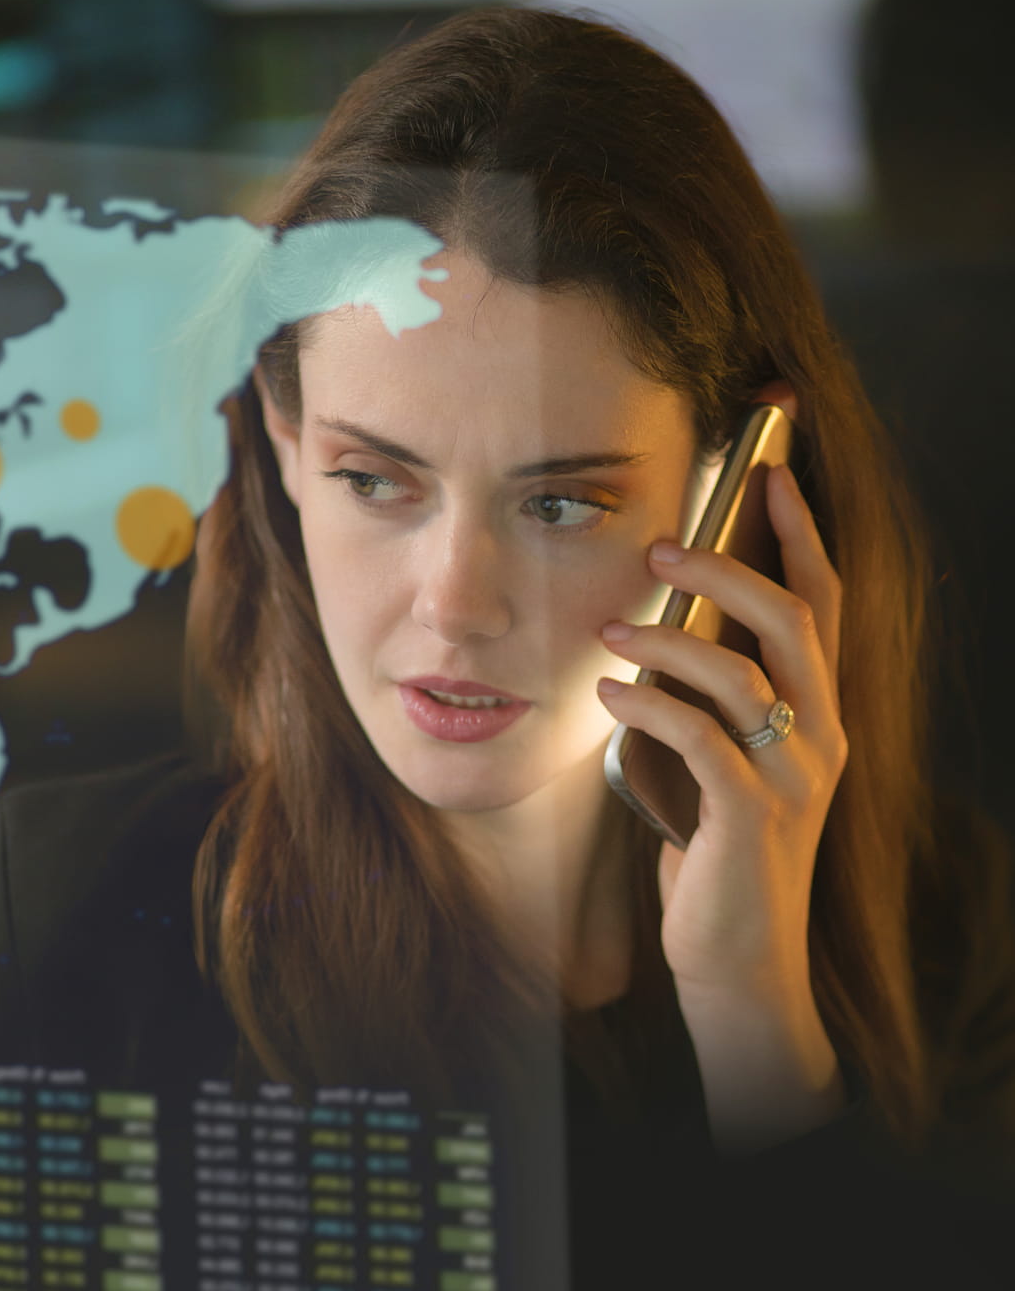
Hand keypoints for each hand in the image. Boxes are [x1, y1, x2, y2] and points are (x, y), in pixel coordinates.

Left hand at [594, 463, 849, 1152]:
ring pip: (745, 675)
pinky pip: (702, 740)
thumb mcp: (714, 758)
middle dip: (729, 569)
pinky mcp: (751, 818)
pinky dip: (648, 705)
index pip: (822, 604)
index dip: (801, 534)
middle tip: (661, 545)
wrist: (735, 956)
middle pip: (793, 621)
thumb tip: (650, 624)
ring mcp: (793, 778)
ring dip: (669, 639)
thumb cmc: (713, 848)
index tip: (771, 471)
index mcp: (817, 713)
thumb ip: (703, 699)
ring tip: (607, 631)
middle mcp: (822, 735)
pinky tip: (606, 693)